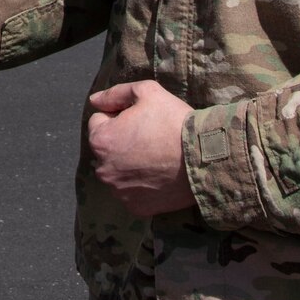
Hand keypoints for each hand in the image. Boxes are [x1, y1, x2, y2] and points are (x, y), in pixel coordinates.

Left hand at [86, 80, 195, 217]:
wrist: (204, 158)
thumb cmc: (174, 122)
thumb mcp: (146, 92)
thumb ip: (115, 94)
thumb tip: (94, 101)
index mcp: (101, 141)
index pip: (99, 121)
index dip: (120, 116)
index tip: (141, 120)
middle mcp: (103, 170)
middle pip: (107, 149)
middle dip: (122, 141)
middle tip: (150, 137)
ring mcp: (119, 192)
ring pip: (119, 171)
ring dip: (130, 164)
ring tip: (157, 157)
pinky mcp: (136, 208)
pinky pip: (133, 191)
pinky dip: (142, 184)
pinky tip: (160, 175)